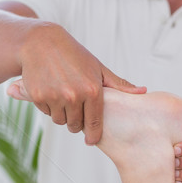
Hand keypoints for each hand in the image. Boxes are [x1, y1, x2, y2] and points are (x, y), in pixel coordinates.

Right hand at [8, 23, 146, 143]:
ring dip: (62, 114)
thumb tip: (143, 91)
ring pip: (60, 121)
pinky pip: (46, 112)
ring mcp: (55, 97)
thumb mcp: (98, 68)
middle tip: (75, 108)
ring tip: (62, 96)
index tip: (92, 141)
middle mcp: (74, 95)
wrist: (40, 41)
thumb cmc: (74, 55)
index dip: (93, 135)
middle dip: (76, 121)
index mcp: (92, 90)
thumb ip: (119, 84)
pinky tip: (50, 89)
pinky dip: (48, 106)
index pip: (95, 124)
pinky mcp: (38, 96)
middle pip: (76, 126)